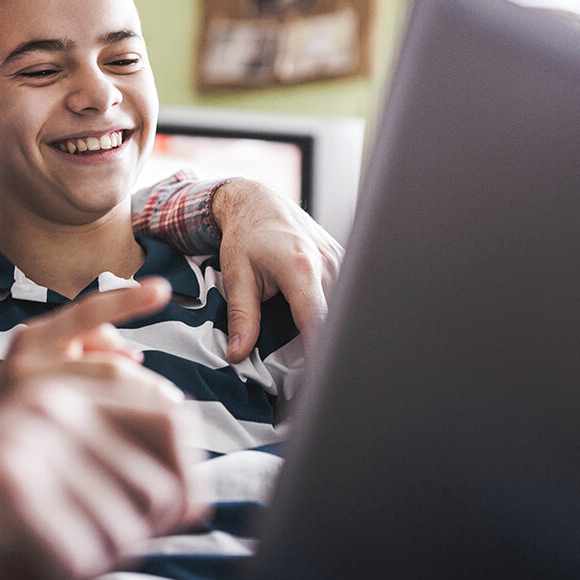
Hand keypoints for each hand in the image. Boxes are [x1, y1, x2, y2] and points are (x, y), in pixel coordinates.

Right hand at [0, 281, 201, 579]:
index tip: (187, 514)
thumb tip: (196, 502)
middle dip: (142, 533)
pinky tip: (26, 569)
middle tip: (94, 549)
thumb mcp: (54, 477)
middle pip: (160, 484)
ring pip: (126, 531)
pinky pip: (83, 560)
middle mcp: (49, 402)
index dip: (186, 478)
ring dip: (96, 563)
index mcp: (62, 389)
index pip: (170, 415)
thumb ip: (116, 467)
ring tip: (48, 555)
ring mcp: (29, 440)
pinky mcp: (13, 488)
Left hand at [211, 178, 342, 361]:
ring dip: (330, 329)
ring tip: (313, 352)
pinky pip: (343, 294)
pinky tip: (319, 324)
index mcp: (300, 266)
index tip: (315, 377)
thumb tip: (238, 354)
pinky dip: (333, 312)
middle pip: (336, 316)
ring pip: (342, 307)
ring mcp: (339, 261)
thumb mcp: (236, 275)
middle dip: (325, 345)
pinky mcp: (343, 261)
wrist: (258, 202)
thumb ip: (241, 316)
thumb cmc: (245, 236)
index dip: (320, 350)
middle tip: (307, 374)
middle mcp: (327, 263)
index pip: (318, 319)